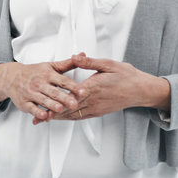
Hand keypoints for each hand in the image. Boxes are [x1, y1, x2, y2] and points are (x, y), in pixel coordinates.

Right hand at [0, 57, 85, 120]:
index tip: (82, 91)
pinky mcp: (24, 103)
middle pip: (54, 92)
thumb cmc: (34, 72)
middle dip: (64, 98)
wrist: (11, 77)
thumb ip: (68, 63)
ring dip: (52, 105)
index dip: (73, 86)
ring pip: (43, 100)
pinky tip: (45, 116)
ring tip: (60, 109)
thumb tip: (83, 55)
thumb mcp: (50, 66)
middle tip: (74, 103)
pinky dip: (38, 113)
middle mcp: (39, 83)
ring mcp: (31, 93)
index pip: (63, 81)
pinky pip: (32, 108)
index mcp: (48, 74)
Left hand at [37, 54, 169, 123]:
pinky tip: (62, 118)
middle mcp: (93, 101)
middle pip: (68, 109)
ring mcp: (96, 108)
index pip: (70, 96)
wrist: (140, 90)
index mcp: (93, 87)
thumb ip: (89, 62)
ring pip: (74, 115)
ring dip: (59, 117)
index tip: (43, 103)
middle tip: (37, 117)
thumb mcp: (108, 64)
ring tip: (45, 119)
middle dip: (52, 113)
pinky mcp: (99, 112)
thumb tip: (75, 57)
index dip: (56, 101)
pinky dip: (69, 118)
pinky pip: (81, 117)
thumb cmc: (126, 76)